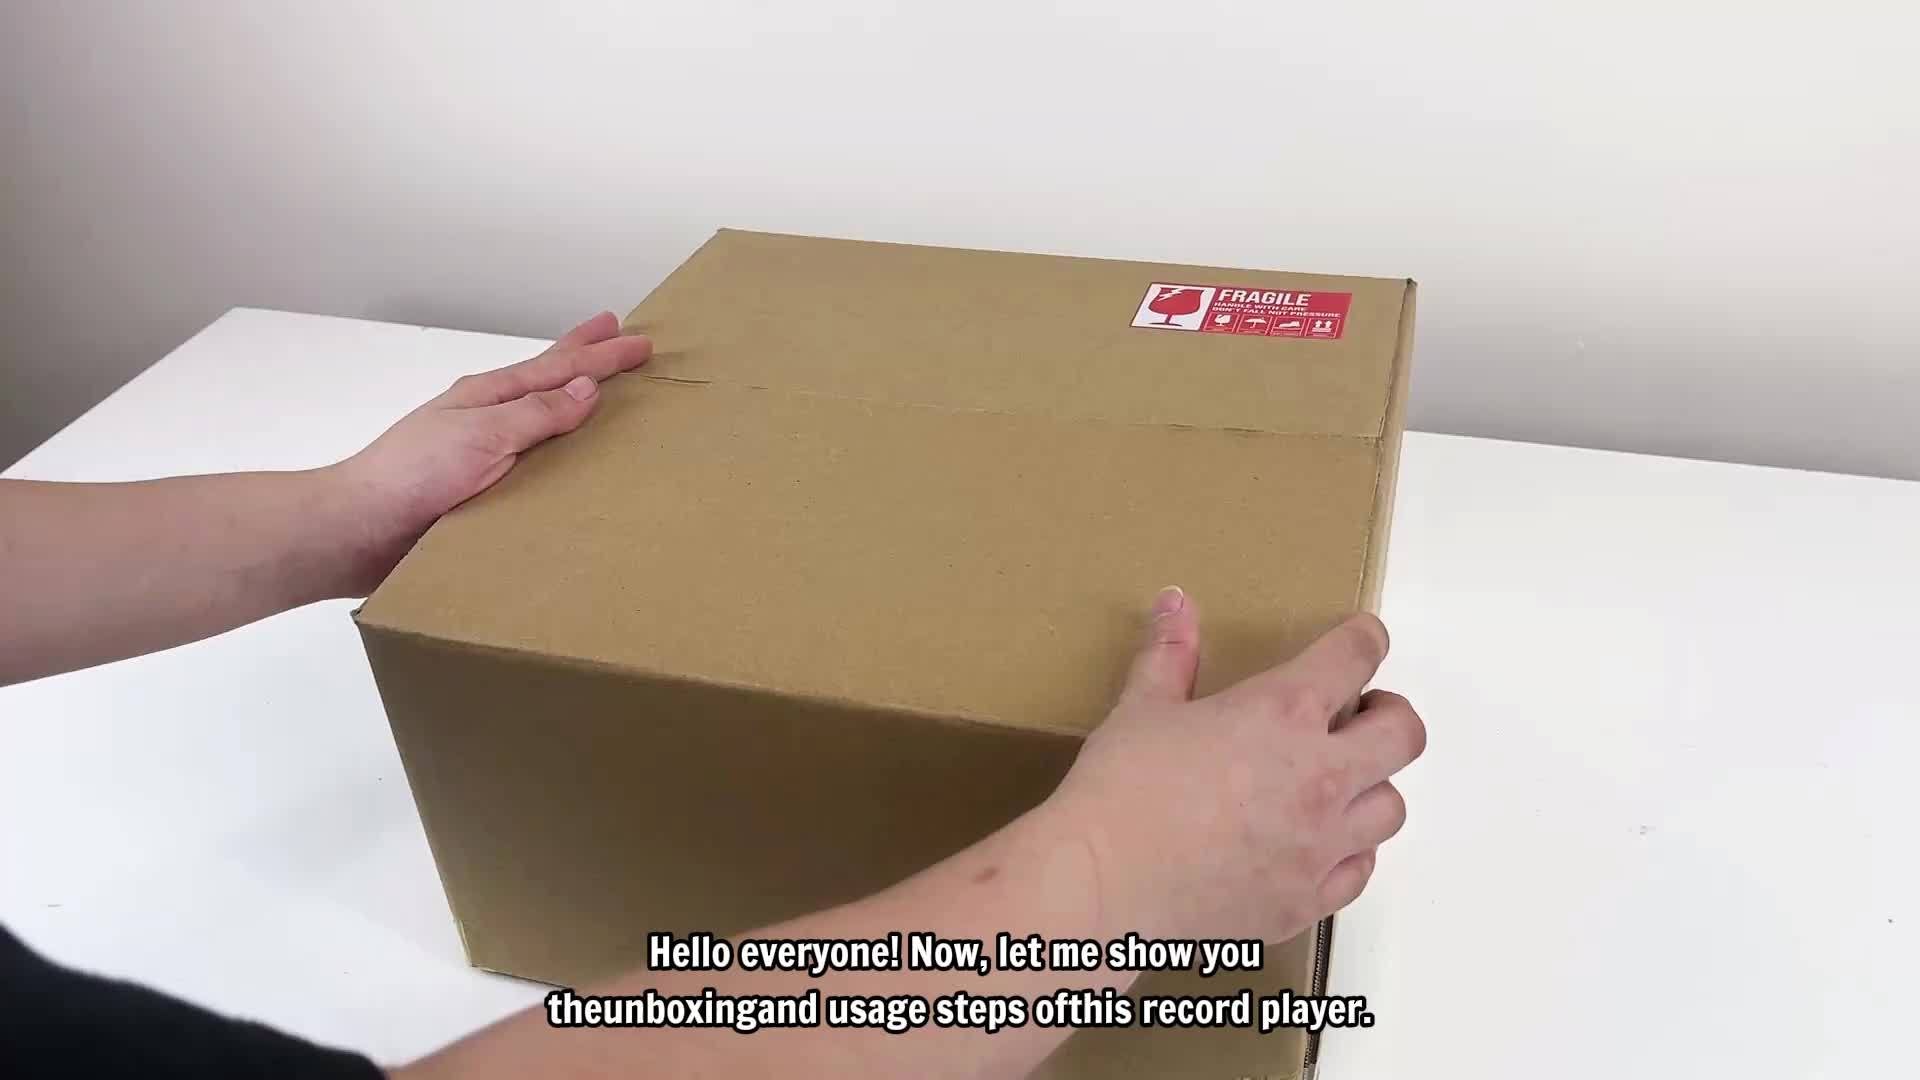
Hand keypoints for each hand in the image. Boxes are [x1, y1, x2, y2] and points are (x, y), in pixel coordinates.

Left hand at [320, 312, 651, 595]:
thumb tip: (586, 388)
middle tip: (619, 335)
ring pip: (539, 421)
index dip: (601, 357)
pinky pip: (529, 465)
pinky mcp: (478, 493)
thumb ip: (535, 414)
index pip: (558, 369)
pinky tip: (566, 463)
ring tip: (601, 391)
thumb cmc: (412, 475)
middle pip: (547, 381)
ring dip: (572, 403)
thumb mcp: (480, 436)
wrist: (357, 530)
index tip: (640, 342)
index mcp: (489, 398)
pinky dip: (555, 453)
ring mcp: (481, 455)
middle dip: (585, 359)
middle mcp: (488, 420)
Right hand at [1050, 587, 1424, 942]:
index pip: (1355, 658)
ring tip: (1334, 783)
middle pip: (1404, 734)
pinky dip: (1350, 852)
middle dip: (1390, 715)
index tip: (1362, 639)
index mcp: (1282, 713)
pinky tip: (1316, 844)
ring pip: (1391, 808)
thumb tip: (1175, 602)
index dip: (1365, 639)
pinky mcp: (1306, 900)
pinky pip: (1360, 871)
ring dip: (1371, 787)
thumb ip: (1170, 655)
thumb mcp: (1142, 709)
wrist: (1102, 888)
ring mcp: (1320, 846)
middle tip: (1358, 716)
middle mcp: (1320, 776)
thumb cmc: (1120, 792)